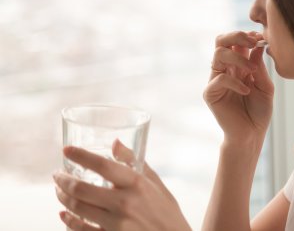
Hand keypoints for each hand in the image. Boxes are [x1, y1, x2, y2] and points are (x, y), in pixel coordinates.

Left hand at [54, 140, 190, 230]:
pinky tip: (64, 214)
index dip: (80, 155)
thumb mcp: (155, 181)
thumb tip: (115, 143)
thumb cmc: (166, 210)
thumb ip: (134, 161)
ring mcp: (116, 223)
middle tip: (57, 175)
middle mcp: (124, 202)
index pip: (102, 165)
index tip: (67, 150)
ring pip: (78, 208)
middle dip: (63, 180)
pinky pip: (82, 230)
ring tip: (59, 191)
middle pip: (82, 189)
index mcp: (136, 183)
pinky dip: (69, 221)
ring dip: (63, 197)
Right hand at [204, 31, 273, 146]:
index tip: (261, 38)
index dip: (247, 36)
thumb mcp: (265, 87)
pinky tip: (247, 91)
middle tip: (253, 42)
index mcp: (238, 65)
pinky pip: (219, 79)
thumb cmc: (259, 111)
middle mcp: (225, 69)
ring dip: (238, 58)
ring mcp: (216, 80)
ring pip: (218, 54)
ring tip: (252, 71)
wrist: (251, 134)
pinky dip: (235, 82)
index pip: (236, 41)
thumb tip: (257, 45)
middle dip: (237, 36)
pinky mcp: (211, 93)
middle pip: (221, 40)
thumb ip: (259, 67)